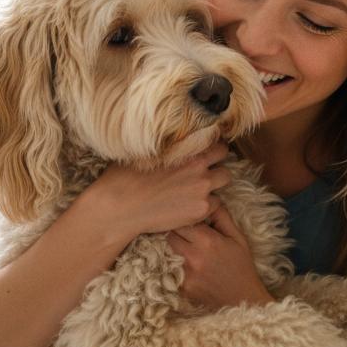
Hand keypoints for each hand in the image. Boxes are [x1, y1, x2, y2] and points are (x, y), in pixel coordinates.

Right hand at [84, 141, 233, 242]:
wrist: (120, 206)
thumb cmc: (125, 176)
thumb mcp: (146, 150)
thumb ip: (169, 144)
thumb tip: (172, 137)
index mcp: (187, 149)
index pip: (217, 141)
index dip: (213, 146)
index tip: (206, 152)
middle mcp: (200, 168)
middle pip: (225, 160)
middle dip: (216, 164)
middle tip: (204, 170)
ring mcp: (202, 190)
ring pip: (223, 182)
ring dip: (214, 183)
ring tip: (197, 188)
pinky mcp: (200, 210)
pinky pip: (215, 204)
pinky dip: (207, 204)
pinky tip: (191, 205)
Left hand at [168, 206, 275, 309]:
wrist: (243, 299)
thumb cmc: (241, 265)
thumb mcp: (237, 237)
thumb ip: (222, 217)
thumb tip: (210, 199)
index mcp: (207, 240)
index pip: (182, 219)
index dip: (182, 216)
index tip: (185, 216)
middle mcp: (193, 256)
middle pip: (169, 233)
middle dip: (173, 229)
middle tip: (179, 228)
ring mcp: (185, 272)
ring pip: (166, 250)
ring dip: (171, 245)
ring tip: (181, 243)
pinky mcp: (181, 286)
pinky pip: (170, 267)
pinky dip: (174, 262)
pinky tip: (184, 262)